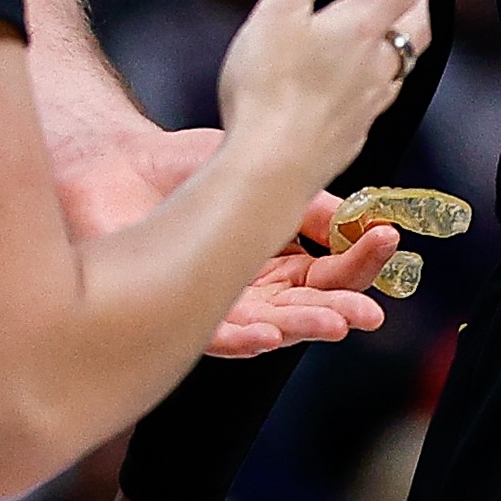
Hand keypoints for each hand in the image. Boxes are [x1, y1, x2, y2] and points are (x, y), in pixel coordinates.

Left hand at [50, 118, 373, 354]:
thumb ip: (307, 200)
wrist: (112, 163)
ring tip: (335, 323)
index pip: (333, 268)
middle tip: (370, 313)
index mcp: (279, 256)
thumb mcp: (257, 170)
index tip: (389, 240)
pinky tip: (267, 332)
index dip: (362, 260)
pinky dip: (244, 337)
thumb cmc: (181, 167)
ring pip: (272, 327)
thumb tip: (363, 218)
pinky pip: (216, 337)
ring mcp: (218, 303)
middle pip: (310, 306)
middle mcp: (254, 287)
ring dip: (304, 328)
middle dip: (343, 309)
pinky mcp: (177, 315)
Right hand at [216, 0, 430, 206]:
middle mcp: (378, 65)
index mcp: (363, 26)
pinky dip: (382, 73)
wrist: (269, 170)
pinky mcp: (355, 133)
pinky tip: (359, 79)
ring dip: (403, 33)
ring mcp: (370, 103)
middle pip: (419, 22)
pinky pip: (383, 95)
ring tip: (386, 20)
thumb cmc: (267, 88)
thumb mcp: (280, 8)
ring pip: (404, 62)